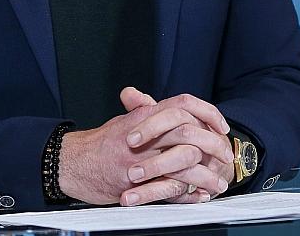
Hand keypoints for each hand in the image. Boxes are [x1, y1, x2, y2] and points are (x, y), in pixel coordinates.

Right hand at [57, 88, 233, 205]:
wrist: (73, 163)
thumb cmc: (100, 144)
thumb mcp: (125, 121)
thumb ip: (147, 113)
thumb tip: (167, 106)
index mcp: (144, 115)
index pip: (184, 104)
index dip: (207, 113)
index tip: (221, 126)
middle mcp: (145, 134)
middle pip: (189, 132)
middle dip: (214, 146)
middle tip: (225, 156)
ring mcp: (140, 159)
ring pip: (184, 163)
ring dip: (206, 175)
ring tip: (218, 183)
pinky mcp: (136, 183)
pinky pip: (170, 188)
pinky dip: (188, 194)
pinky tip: (199, 196)